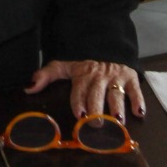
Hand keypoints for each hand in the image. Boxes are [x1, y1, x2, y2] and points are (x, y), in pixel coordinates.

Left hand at [25, 59, 144, 122]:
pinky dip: (138, 100)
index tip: (79, 114)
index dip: (79, 102)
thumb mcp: (64, 65)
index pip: (79, 90)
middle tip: (97, 124)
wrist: (105, 42)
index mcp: (81, 75)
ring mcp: (115, 77)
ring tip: (118, 120)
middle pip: (97, 95)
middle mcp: (98, 77)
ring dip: (117, 107)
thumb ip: (46, 75)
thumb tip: (28, 88)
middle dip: (97, 109)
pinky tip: (139, 112)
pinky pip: (135, 89)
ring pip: (116, 93)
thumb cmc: (83, 61)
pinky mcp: (130, 77)